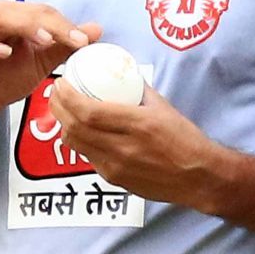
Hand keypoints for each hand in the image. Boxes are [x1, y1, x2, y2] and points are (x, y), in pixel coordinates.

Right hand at [0, 2, 100, 137]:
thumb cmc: (4, 79)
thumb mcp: (40, 62)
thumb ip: (64, 45)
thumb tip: (95, 29)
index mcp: (13, 16)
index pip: (42, 12)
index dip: (65, 24)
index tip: (86, 40)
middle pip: (25, 11)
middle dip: (52, 24)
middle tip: (74, 40)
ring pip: (0, 18)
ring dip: (25, 26)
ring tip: (46, 40)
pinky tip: (7, 53)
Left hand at [48, 79, 222, 207]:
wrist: (198, 177)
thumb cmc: (185, 139)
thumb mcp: (163, 107)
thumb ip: (138, 90)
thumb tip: (120, 73)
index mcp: (138, 125)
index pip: (88, 112)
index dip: (68, 97)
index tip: (62, 83)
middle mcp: (123, 148)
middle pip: (75, 128)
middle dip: (58, 108)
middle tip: (56, 92)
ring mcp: (116, 167)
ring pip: (76, 145)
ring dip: (64, 125)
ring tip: (62, 109)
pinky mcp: (115, 180)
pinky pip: (88, 157)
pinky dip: (79, 140)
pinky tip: (81, 130)